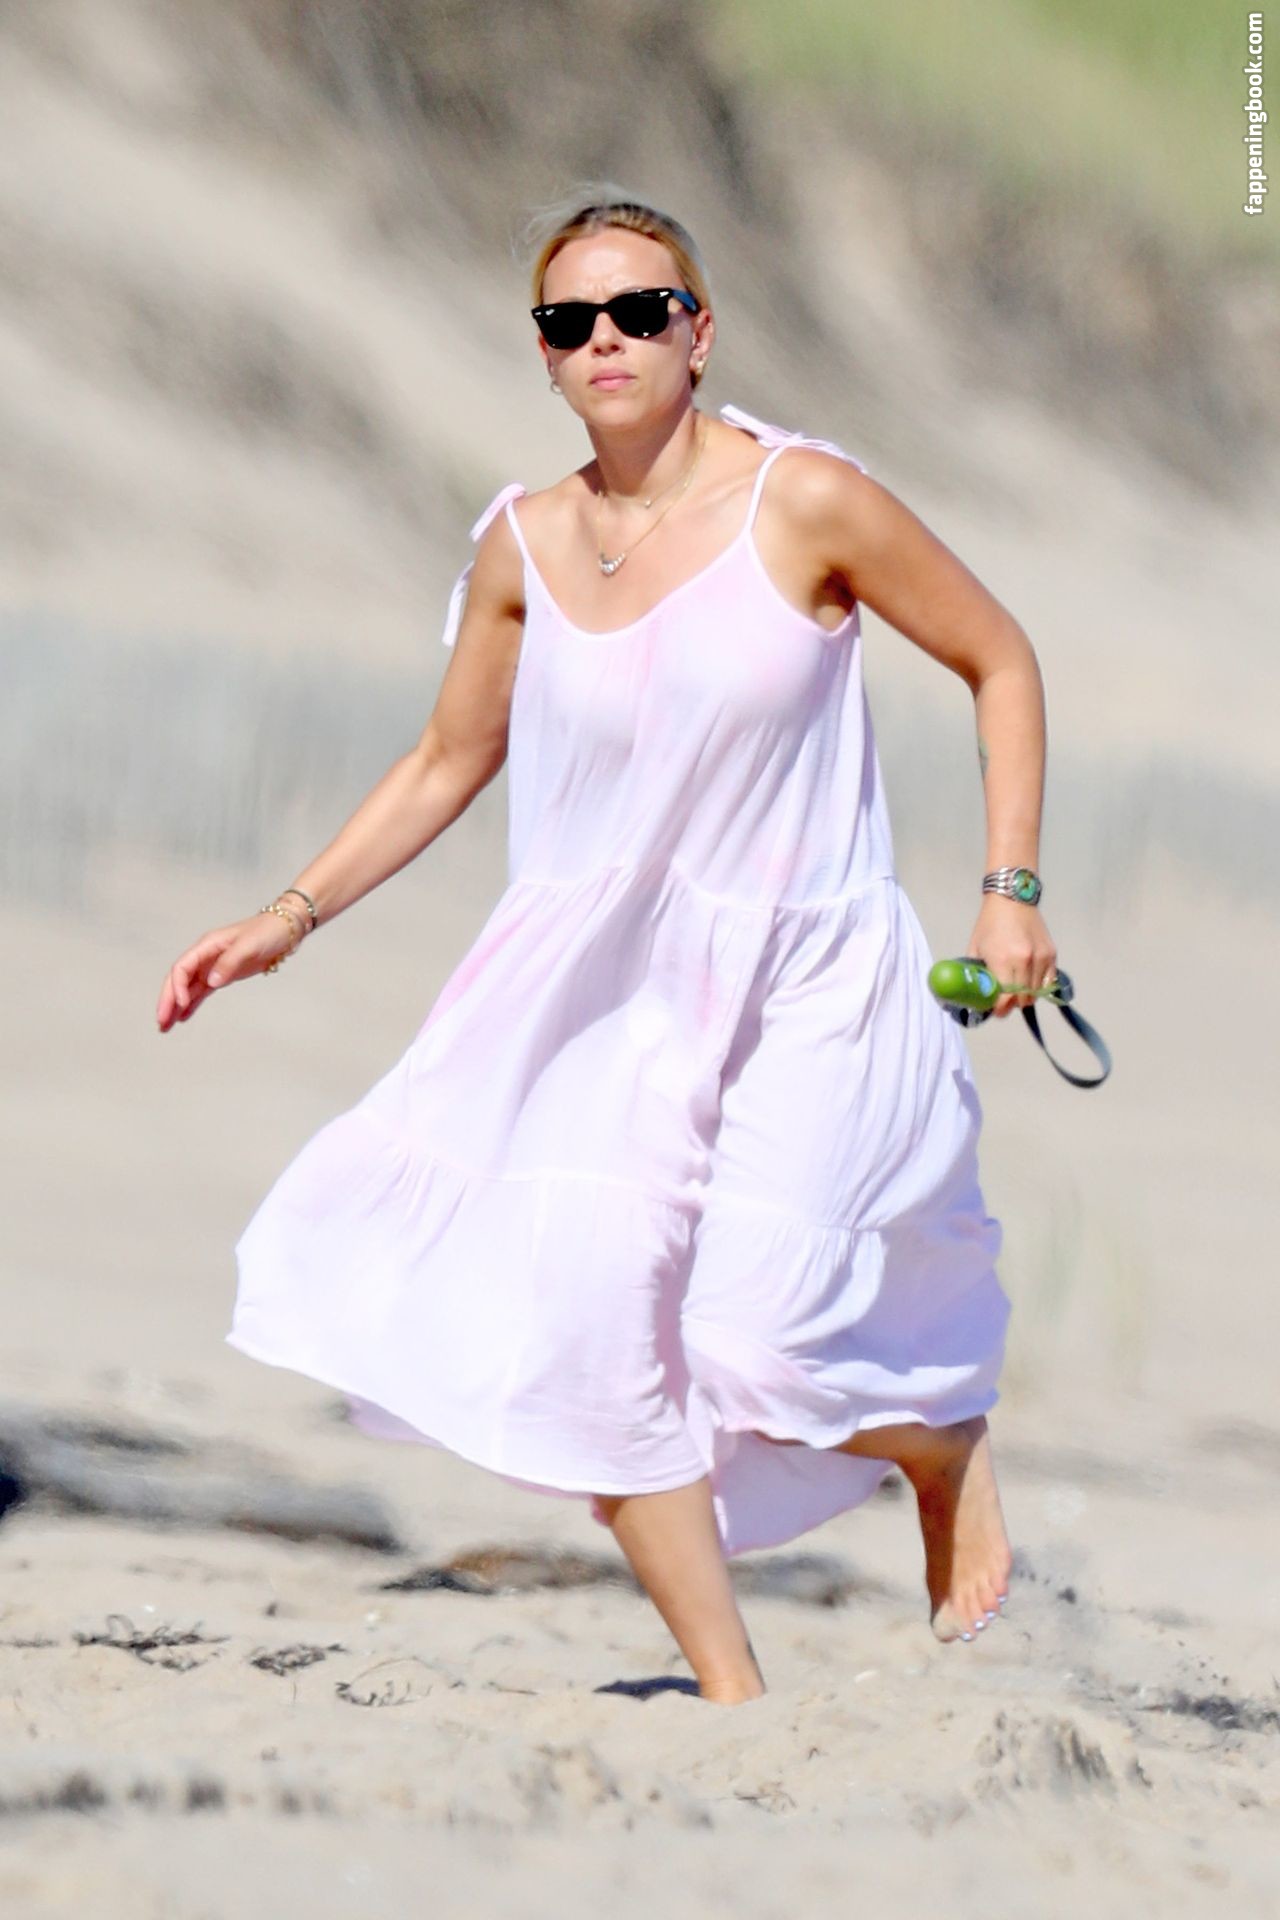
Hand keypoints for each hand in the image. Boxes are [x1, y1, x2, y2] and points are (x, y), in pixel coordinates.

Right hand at [155, 907, 302, 1031]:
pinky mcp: (222, 975)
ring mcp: (212, 966)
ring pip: (187, 988)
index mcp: (207, 946)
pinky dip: (191, 1004)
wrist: (284, 930)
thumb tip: (211, 981)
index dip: (177, 986)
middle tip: (161, 1022)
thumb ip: (229, 963)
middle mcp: (205, 956)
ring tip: (166, 1026)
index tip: (180, 1004)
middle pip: (178, 980)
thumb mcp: (249, 946)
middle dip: (168, 1001)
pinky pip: (201, 992)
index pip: (182, 967)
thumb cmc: (267, 932)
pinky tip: (183, 1018)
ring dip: (175, 1006)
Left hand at [964, 897, 1057, 1017]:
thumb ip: (977, 972)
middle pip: (1022, 999)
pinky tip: (1030, 983)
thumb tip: (976, 994)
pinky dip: (1040, 988)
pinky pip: (1049, 982)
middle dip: (1012, 1005)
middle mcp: (1024, 961)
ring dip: (1026, 997)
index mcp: (1002, 960)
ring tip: (1016, 991)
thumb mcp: (975, 948)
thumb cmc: (989, 924)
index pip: (1005, 998)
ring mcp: (1041, 958)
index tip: (996, 1011)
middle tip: (1004, 1002)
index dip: (1000, 1010)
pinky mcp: (1052, 954)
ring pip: (1037, 993)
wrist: (1012, 899)